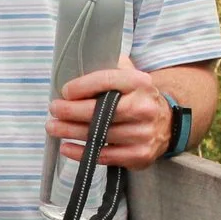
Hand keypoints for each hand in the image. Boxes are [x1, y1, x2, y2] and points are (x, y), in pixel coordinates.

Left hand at [49, 56, 177, 170]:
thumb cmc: (136, 97)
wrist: (167, 123)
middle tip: (54, 110)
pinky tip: (67, 147)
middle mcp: (144, 107)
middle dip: (71, 111)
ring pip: (99, 134)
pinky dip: (82, 153)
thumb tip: (78, 64)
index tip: (64, 91)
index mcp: (140, 82)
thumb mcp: (129, 75)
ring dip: (71, 132)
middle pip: (101, 111)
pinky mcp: (140, 154)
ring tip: (53, 128)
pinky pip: (105, 155)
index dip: (82, 86)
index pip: (106, 80)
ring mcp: (144, 133)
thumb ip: (109, 67)